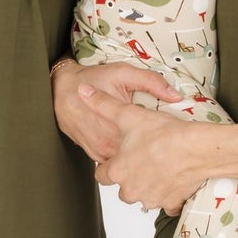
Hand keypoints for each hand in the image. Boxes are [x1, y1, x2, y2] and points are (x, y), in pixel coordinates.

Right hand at [52, 59, 177, 160]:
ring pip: (126, 163)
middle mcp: (109, 143)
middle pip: (139, 156)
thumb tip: (176, 95)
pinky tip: (131, 148)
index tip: (174, 139)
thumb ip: (152, 82)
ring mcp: (100, 152)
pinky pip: (113, 162)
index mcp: (120, 125)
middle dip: (152, 151)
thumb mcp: (124, 73)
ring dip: (137, 157)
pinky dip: (123, 158)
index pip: (150, 144)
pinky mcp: (94, 154)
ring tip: (149, 147)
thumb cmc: (92, 79)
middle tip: (164, 143)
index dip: (164, 142)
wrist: (61, 89)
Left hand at [81, 91, 209, 214]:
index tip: (118, 157)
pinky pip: (166, 203)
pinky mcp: (171, 203)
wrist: (197, 149)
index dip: (108, 164)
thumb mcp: (129, 114)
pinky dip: (169, 194)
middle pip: (123, 188)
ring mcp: (152, 198)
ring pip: (144, 196)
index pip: (102, 175)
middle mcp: (132, 189)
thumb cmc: (165, 134)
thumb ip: (103, 104)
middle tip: (141, 158)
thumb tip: (84, 92)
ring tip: (158, 165)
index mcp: (118, 171)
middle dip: (129, 177)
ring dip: (148, 185)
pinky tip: (173, 178)